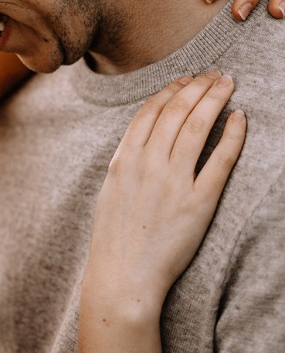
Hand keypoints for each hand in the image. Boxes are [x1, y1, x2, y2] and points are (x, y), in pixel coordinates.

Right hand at [84, 74, 245, 317]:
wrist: (123, 278)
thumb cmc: (116, 239)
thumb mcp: (112, 191)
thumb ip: (128, 162)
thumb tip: (146, 140)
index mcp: (123, 160)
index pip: (151, 111)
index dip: (172, 89)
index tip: (187, 79)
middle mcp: (147, 165)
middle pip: (176, 111)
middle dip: (198, 86)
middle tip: (216, 74)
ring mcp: (173, 182)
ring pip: (197, 126)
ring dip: (215, 99)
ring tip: (228, 85)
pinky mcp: (198, 203)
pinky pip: (220, 160)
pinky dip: (232, 135)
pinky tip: (240, 119)